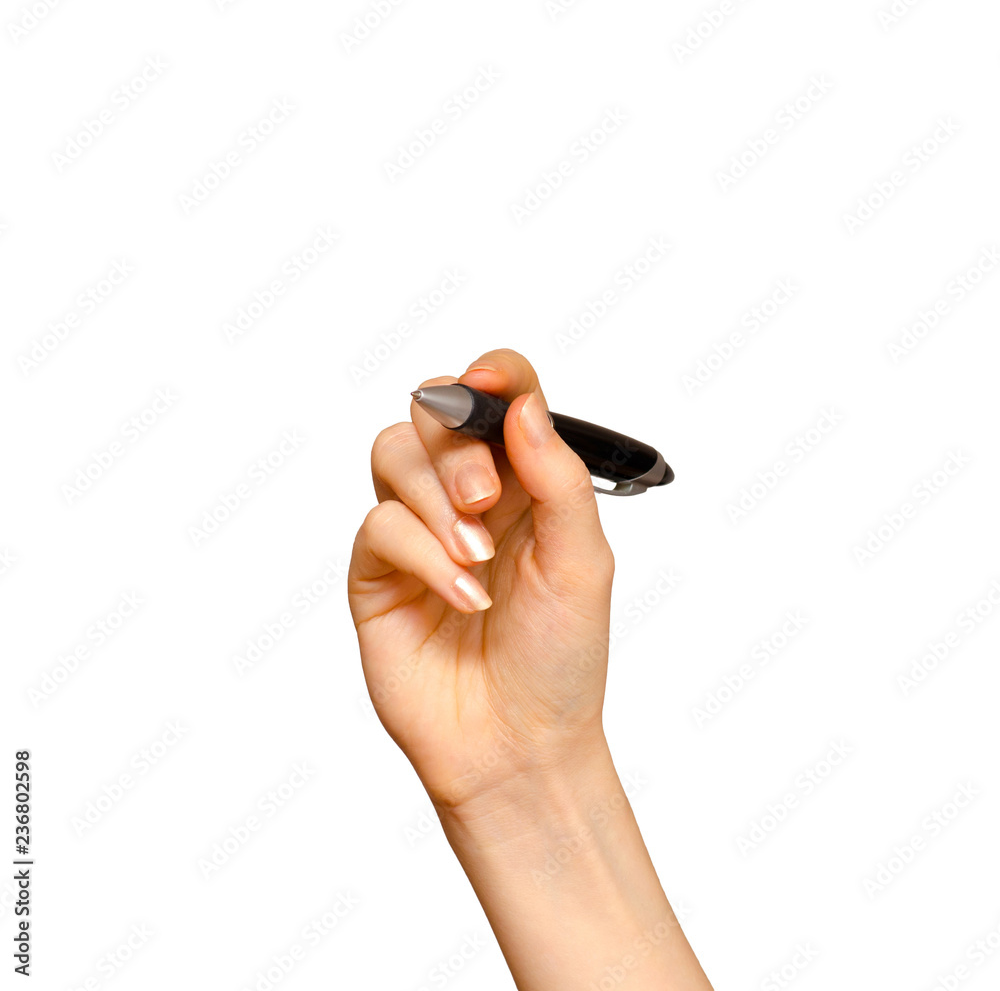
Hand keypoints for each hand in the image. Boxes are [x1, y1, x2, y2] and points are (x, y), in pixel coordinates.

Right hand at [348, 348, 614, 813]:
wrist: (517, 745)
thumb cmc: (559, 658)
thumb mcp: (581, 562)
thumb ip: (557, 479)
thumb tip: (522, 403)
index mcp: (525, 483)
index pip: (500, 397)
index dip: (493, 375)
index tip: (489, 384)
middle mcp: (467, 497)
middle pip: (435, 412)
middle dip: (457, 445)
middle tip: (487, 499)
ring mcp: (418, 532)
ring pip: (393, 453)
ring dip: (435, 498)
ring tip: (475, 559)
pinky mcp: (379, 572)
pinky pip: (379, 524)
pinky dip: (422, 553)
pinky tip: (462, 596)